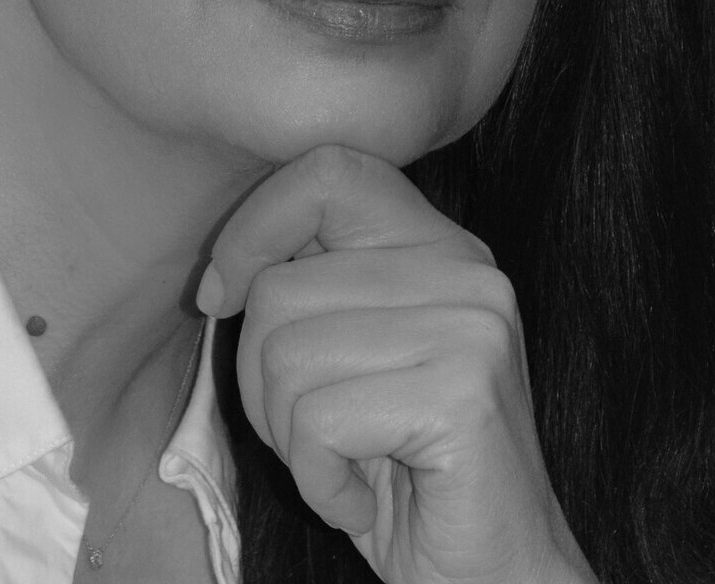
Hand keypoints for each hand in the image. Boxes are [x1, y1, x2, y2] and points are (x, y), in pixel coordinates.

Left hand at [197, 145, 595, 583]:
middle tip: (324, 434)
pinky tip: (368, 497)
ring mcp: (473, 327)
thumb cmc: (404, 474)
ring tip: (352, 462)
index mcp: (439, 248)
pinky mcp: (462, 392)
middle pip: (279, 287)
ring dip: (291, 436)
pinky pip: (316, 421)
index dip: (254, 227)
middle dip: (263, 382)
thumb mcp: (349, 359)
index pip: (327, 170)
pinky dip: (318, 480)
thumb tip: (220, 279)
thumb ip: (312, 290)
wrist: (494, 574)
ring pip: (284, 355)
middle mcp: (467, 271)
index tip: (223, 297)